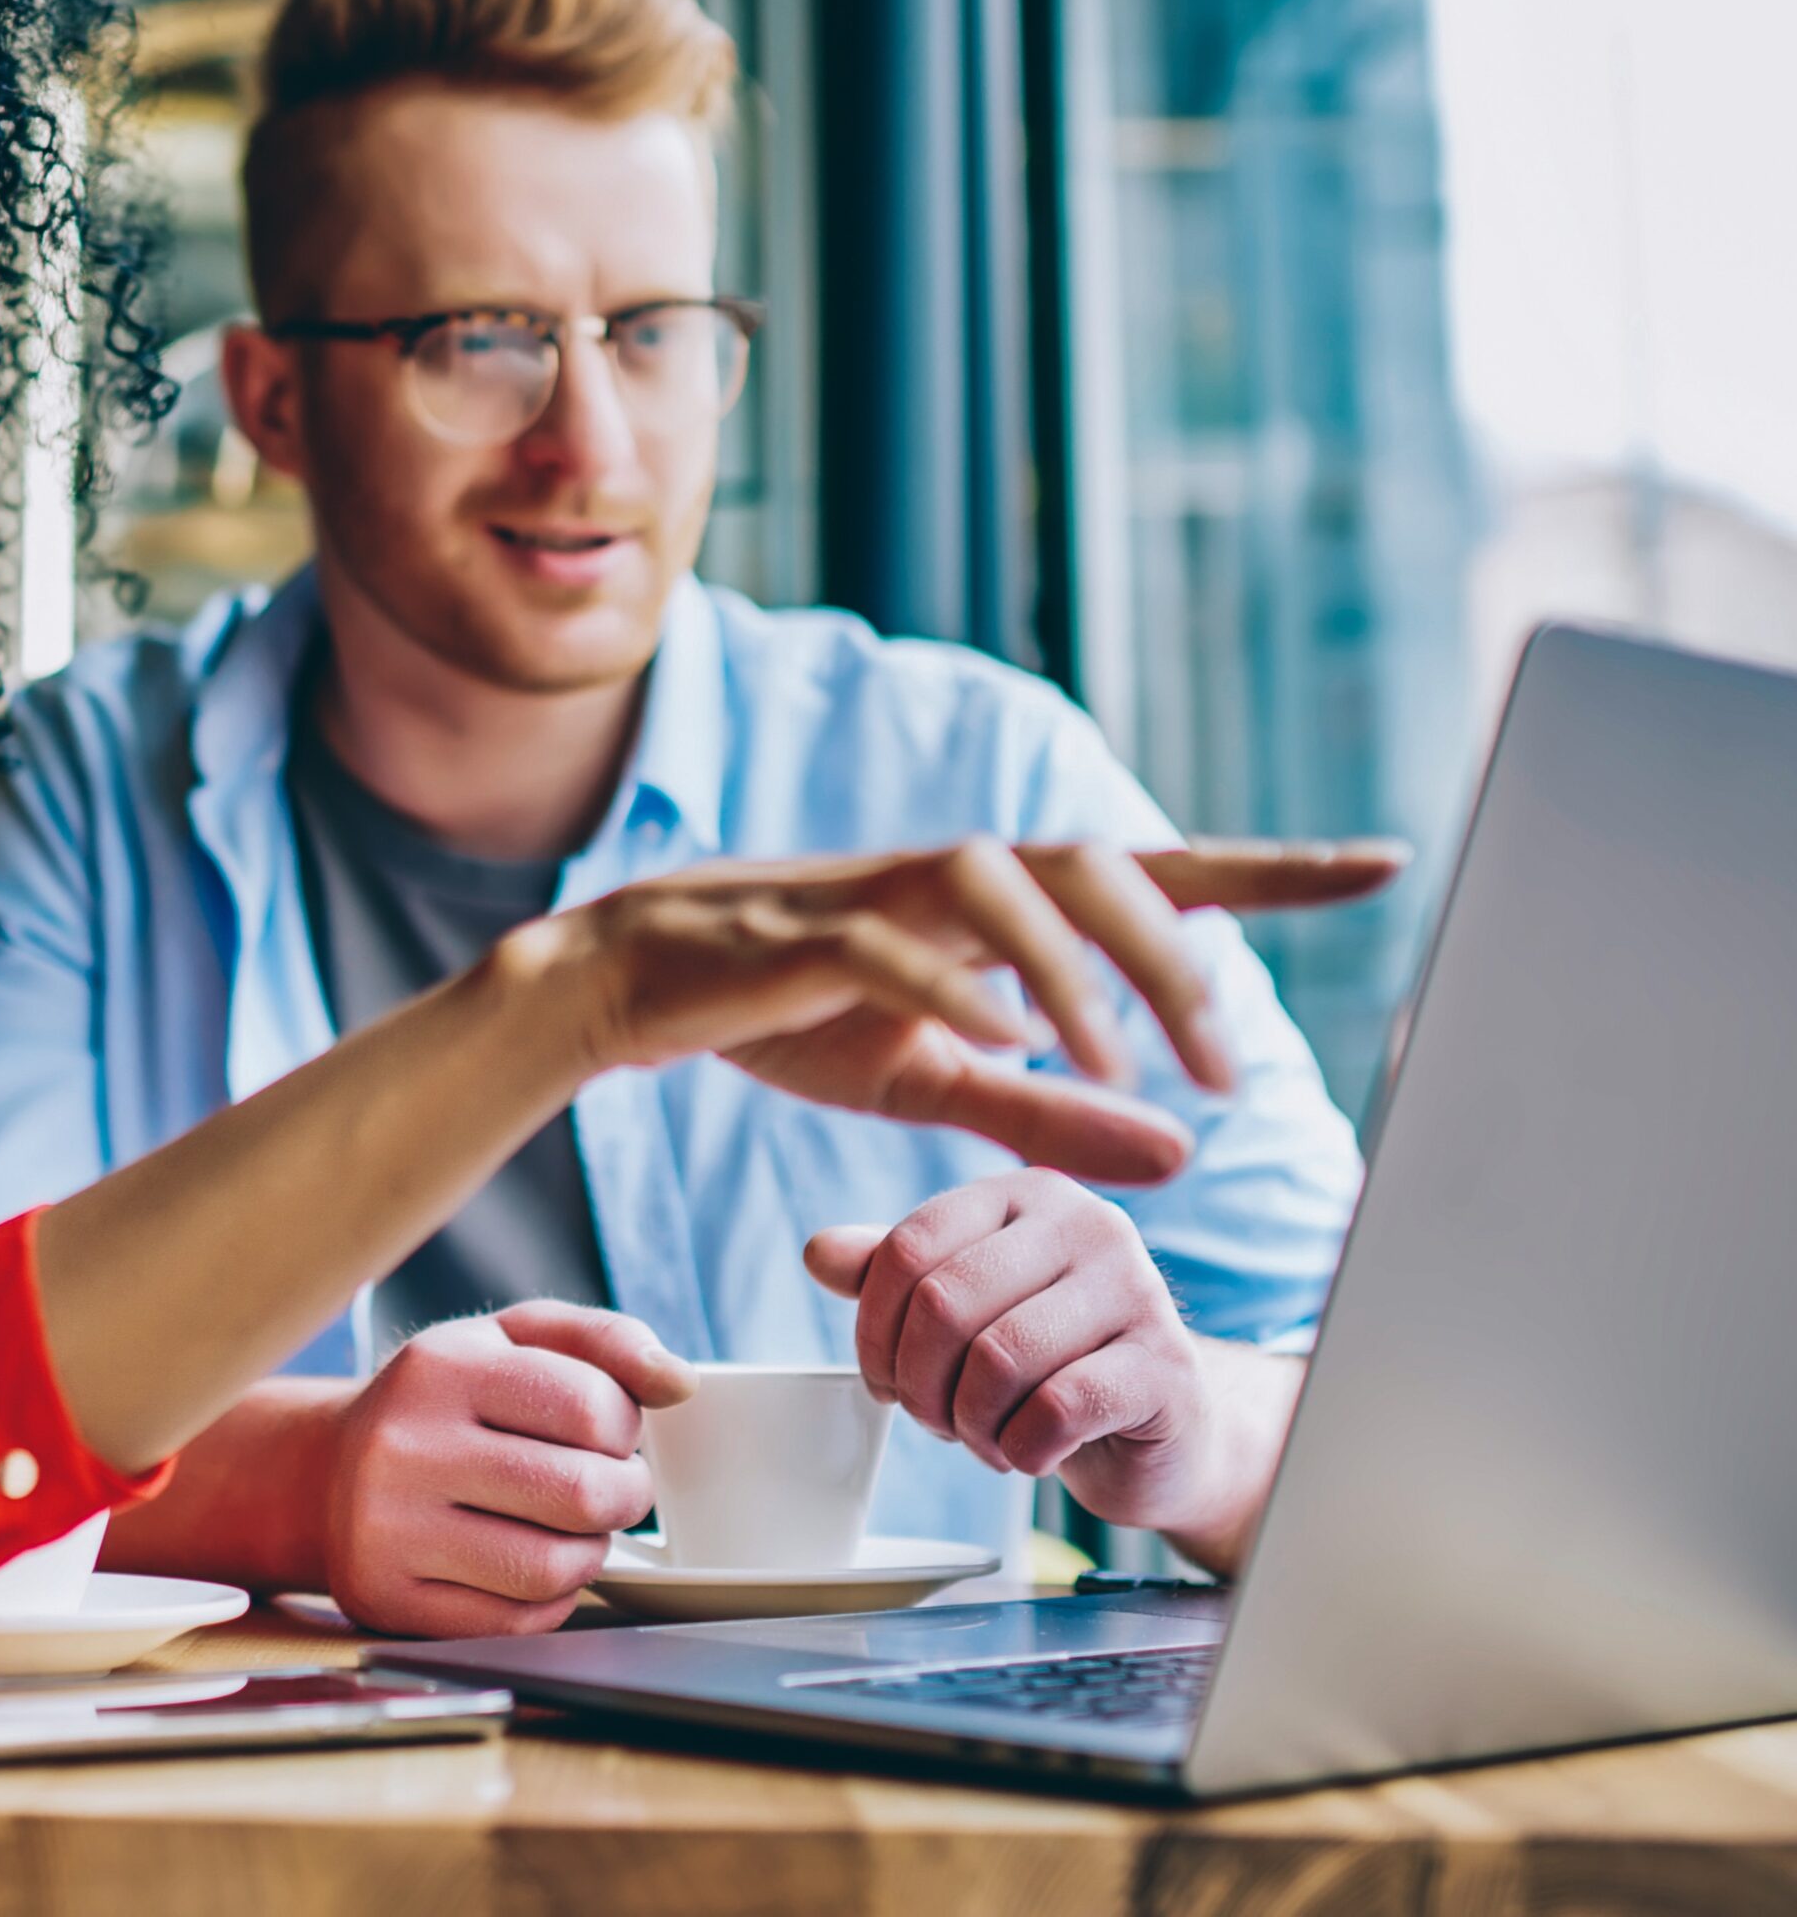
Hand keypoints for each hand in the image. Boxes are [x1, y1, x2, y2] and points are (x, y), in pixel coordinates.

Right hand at [321, 1302, 693, 1638]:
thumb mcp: (510, 1338)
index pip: (588, 1405)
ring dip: (592, 1552)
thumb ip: (603, 1341)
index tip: (612, 1431)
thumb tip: (680, 1382)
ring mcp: (389, 1531)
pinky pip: (516, 1623)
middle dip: (625, 1495)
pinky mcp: (388, 1601)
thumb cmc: (443, 1400)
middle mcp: (404, 1447)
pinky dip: (550, 1599)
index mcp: (441, 1367)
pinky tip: (534, 1564)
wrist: (323, 1473)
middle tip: (615, 1486)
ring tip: (576, 1527)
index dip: (625, 1427)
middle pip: (579, 1494)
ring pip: (552, 1569)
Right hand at [510, 837, 1401, 1184]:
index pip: (1152, 871)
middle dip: (1177, 954)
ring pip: (1000, 881)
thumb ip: (1054, 1109)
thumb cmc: (790, 1018)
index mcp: (995, 908)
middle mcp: (949, 878)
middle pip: (1092, 862)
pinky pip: (889, 942)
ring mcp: (873, 893)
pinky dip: (955, 983)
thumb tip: (1186, 1153)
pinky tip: (1003, 1037)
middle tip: (1228, 1069)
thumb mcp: (937, 1080)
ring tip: (1123, 1063)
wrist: (632, 985)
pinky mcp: (797, 934)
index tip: (1382, 861)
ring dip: (1077, 968)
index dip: (1267, 868)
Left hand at [807, 1174, 1246, 1547]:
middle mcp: (1087, 1223)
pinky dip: (1021, 1450)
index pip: (909, 1246)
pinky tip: (1030, 1454)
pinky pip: (1056, 1410)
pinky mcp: (1166, 1367)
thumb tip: (817, 1252)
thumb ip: (896, 1276)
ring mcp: (1138, 1290)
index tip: (883, 1381)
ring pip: (997, 1360)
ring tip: (984, 1439)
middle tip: (935, 1420)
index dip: (874, 1329)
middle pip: (945, 1304)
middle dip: (920, 1384)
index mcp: (1026, 1194)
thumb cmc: (1053, 1361)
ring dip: (969, 1424)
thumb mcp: (969, 1308)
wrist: (1165, 1428)